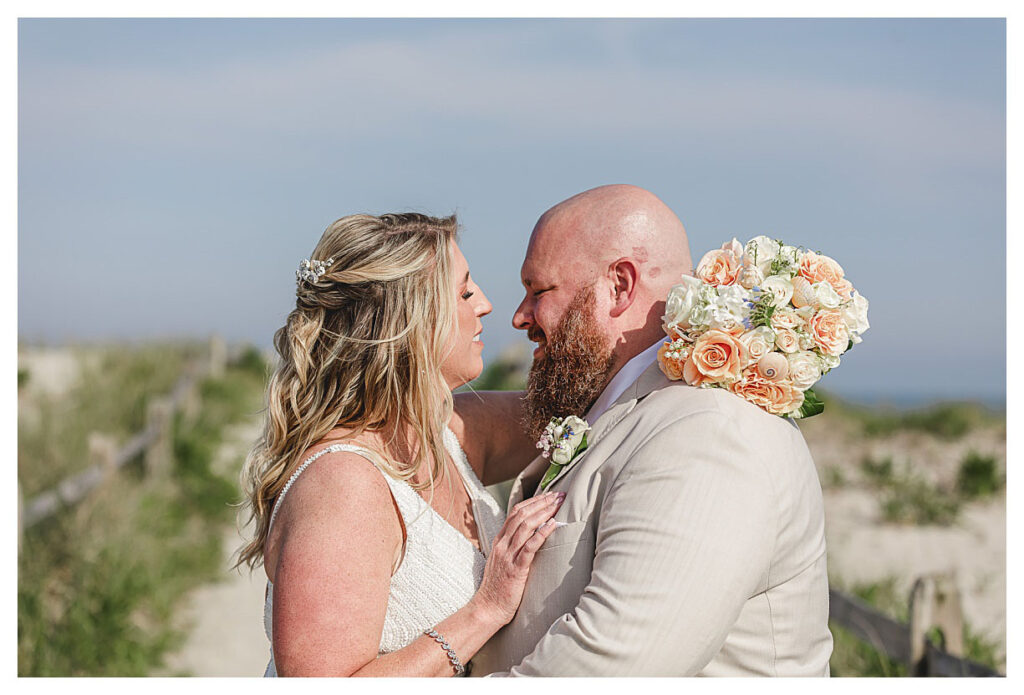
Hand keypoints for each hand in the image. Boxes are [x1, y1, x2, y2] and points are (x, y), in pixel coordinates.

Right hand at [470, 491, 564, 625]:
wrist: (488, 608)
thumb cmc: (498, 588)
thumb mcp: (502, 561)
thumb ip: (512, 548)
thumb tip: (531, 537)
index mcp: (499, 541)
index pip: (515, 513)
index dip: (533, 501)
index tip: (549, 495)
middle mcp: (502, 544)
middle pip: (522, 515)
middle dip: (542, 502)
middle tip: (558, 495)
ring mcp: (507, 555)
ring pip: (525, 526)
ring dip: (544, 512)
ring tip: (558, 504)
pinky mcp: (515, 569)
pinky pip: (528, 547)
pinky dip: (541, 533)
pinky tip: (552, 525)